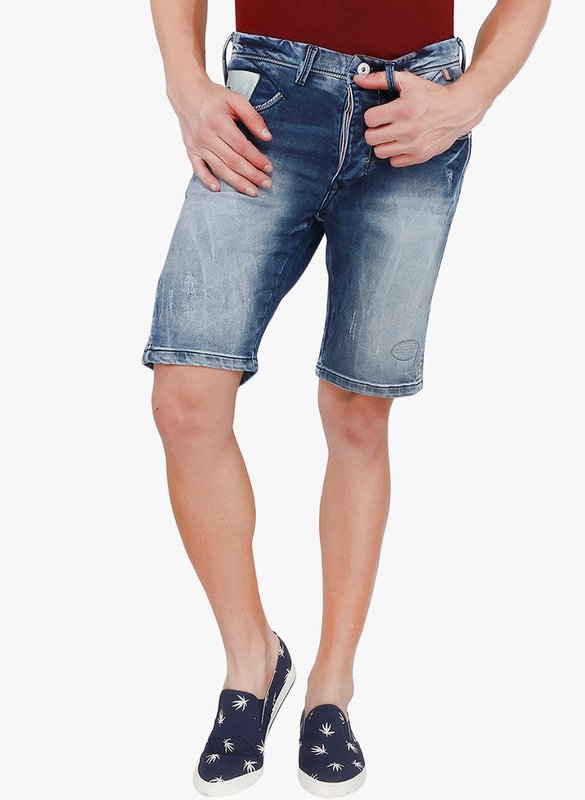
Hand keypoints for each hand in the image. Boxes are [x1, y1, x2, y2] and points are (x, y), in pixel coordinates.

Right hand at [167, 74, 274, 194]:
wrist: (187, 94)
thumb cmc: (214, 97)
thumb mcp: (236, 100)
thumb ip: (253, 118)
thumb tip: (267, 137)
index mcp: (219, 122)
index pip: (242, 147)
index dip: (256, 159)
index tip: (269, 168)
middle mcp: (207, 136)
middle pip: (233, 161)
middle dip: (252, 175)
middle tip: (266, 184)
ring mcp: (198, 145)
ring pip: (219, 168)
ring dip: (237, 182)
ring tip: (252, 191)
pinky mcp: (191, 151)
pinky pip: (198, 169)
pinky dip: (206, 180)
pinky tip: (218, 189)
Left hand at [352, 69, 471, 166]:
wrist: (458, 110)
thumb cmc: (432, 95)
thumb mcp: (408, 81)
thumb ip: (381, 79)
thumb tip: (358, 79)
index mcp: (403, 110)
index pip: (369, 119)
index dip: (372, 115)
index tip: (380, 113)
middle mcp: (407, 129)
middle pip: (371, 138)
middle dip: (374, 130)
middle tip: (384, 125)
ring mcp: (413, 145)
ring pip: (380, 152)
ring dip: (383, 143)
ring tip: (392, 134)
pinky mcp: (419, 156)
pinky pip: (394, 162)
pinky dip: (395, 154)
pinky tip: (402, 143)